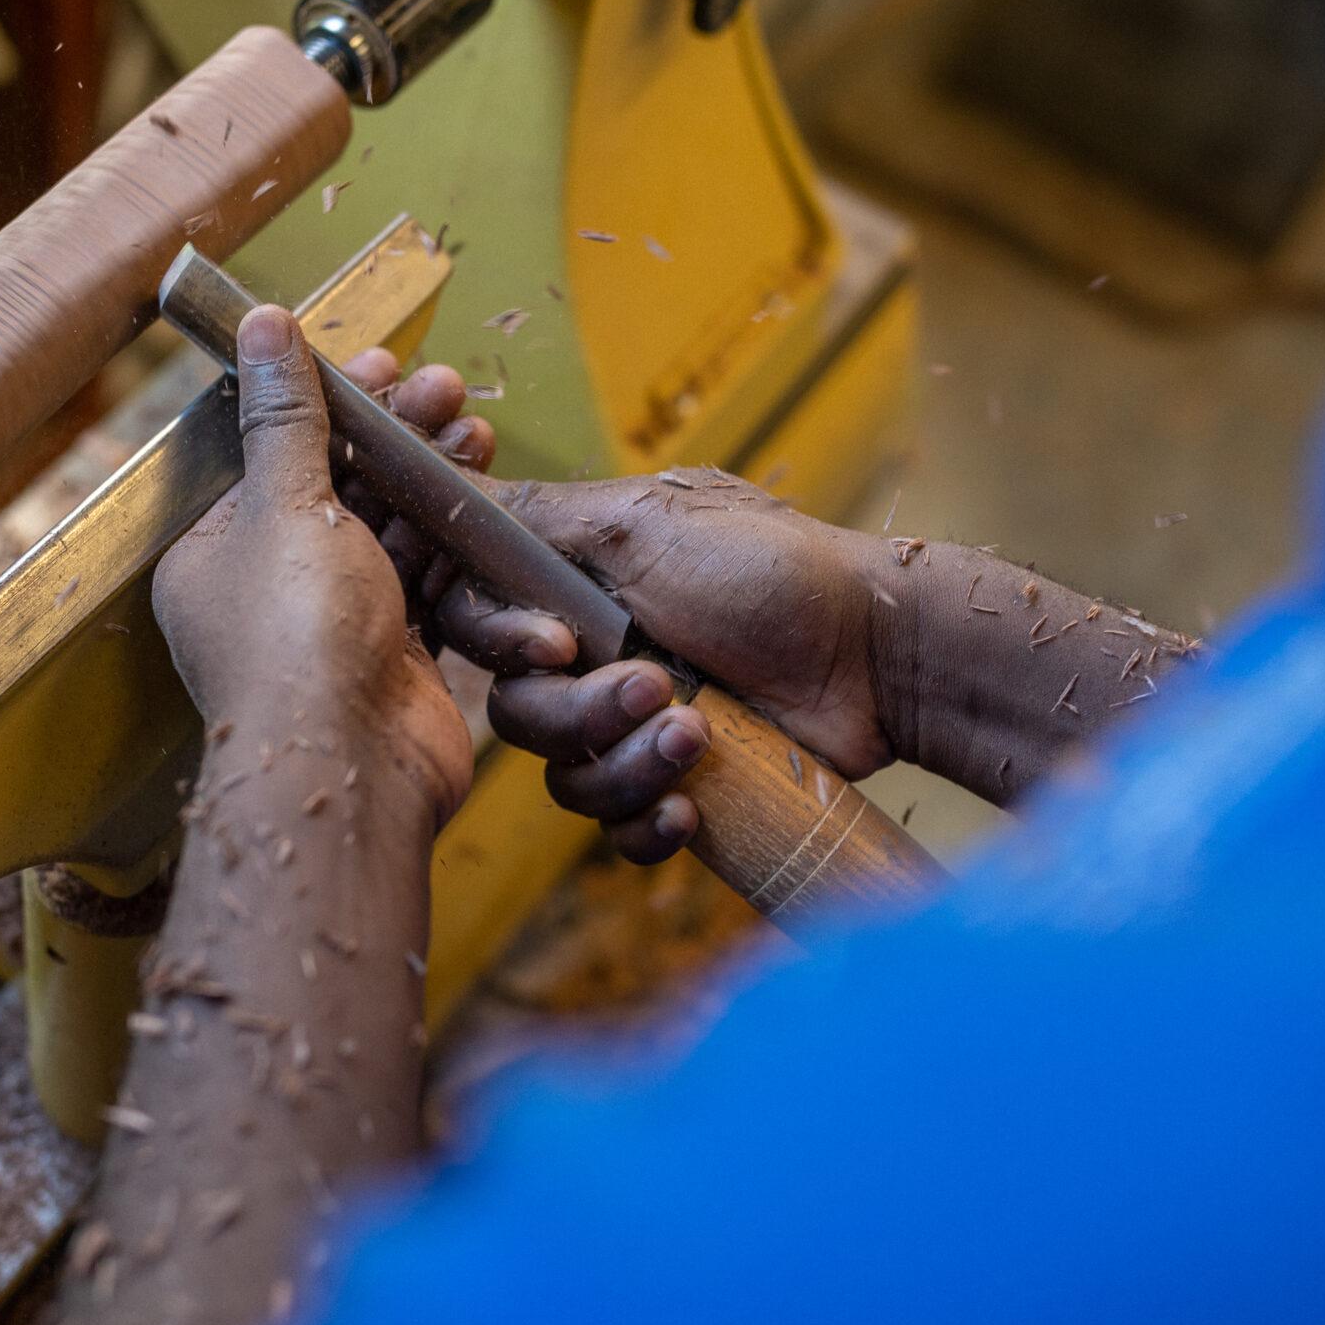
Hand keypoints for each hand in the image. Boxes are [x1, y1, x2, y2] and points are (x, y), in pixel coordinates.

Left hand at [152, 307, 474, 824]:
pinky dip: (455, 541)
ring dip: (433, 479)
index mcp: (215, 551)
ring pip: (390, 530)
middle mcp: (269, 587)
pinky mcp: (395, 656)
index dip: (329, 402)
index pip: (271, 452)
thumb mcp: (285, 504)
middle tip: (447, 390)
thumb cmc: (295, 640)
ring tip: (476, 432)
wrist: (350, 766)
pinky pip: (428, 583)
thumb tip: (260, 325)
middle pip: (339, 486)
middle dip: (396, 435)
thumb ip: (286, 416)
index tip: (384, 366)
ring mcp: (336, 625)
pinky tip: (485, 499)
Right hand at [427, 469, 898, 863]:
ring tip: (699, 739)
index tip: (555, 644)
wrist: (877, 653)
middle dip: (582, 712)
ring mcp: (635, 727)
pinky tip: (694, 807)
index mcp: (577, 588)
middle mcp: (595, 656)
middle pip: (519, 713)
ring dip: (626, 766)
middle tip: (658, 687)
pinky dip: (648, 825)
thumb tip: (446, 492)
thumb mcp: (643, 522)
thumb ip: (537, 519)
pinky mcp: (678, 786)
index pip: (480, 622)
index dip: (500, 642)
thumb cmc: (770, 570)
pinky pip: (619, 832)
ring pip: (567, 780)